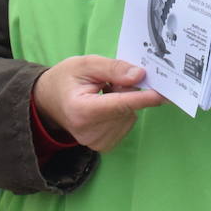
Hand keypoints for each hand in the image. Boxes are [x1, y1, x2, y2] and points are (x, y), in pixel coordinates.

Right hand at [32, 56, 166, 151]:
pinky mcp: (103, 146)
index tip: (163, 95)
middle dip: (126, 92)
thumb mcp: (85, 64)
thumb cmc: (65, 79)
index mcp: (81, 110)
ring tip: (102, 95)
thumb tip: (139, 75)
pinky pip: (125, 124)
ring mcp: (96, 142)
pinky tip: (105, 107)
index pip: (119, 104)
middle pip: (126, 108)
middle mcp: (89, 132)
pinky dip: (121, 113)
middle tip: (109, 82)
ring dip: (124, 102)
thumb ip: (113, 68)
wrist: (48, 102)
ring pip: (129, 116)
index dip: (142, 98)